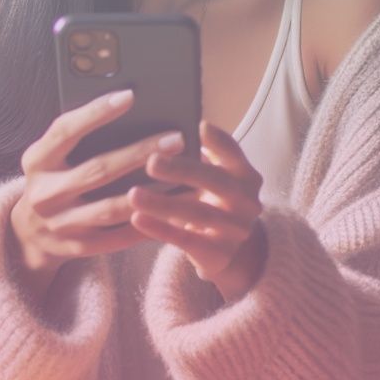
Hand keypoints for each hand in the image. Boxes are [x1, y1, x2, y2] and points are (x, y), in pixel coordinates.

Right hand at [11, 89, 184, 278]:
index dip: (95, 113)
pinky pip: (118, 238)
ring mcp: (59, 224)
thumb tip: (127, 104)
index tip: (130, 96)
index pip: (65, 131)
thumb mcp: (51, 156)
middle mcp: (44, 193)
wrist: (30, 235)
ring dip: (150, 193)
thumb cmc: (53, 179)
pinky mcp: (77, 248)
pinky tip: (174, 209)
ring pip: (110, 208)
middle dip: (139, 153)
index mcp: (36, 161)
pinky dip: (147, 223)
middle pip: (97, 170)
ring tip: (182, 177)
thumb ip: (77, 137)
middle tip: (176, 139)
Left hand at [128, 120, 267, 301]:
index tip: (198, 125)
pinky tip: (136, 218)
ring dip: (163, 203)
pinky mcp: (218, 254)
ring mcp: (235, 230)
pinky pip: (185, 240)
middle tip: (151, 161)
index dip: (218, 140)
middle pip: (214, 181)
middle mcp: (246, 201)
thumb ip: (203, 159)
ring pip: (197, 213)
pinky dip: (159, 228)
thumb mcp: (217, 180)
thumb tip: (166, 132)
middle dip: (182, 170)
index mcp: (246, 176)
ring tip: (133, 194)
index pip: (234, 153)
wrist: (233, 253)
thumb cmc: (214, 203)